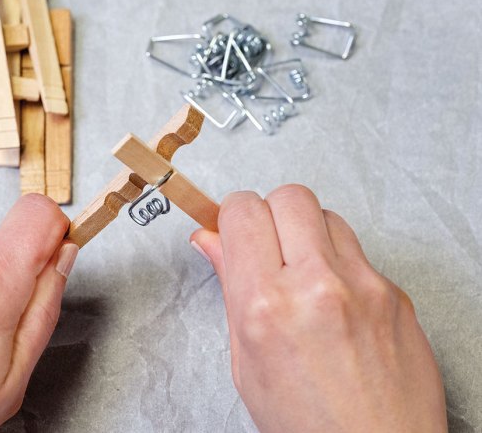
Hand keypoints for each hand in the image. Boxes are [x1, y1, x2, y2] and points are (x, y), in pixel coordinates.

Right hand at [191, 185, 446, 432]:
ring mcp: (364, 286)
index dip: (233, 216)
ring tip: (304, 275)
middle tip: (269, 247)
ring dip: (308, 234)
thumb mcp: (246, 363)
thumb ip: (230, 289)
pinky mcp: (395, 292)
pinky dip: (340, 264)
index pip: (243, 211)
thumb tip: (210, 240)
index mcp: (265, 306)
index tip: (235, 229)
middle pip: (289, 196)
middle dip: (271, 213)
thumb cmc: (308, 425)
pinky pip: (358, 251)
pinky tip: (336, 301)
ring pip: (327, 215)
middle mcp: (317, 286)